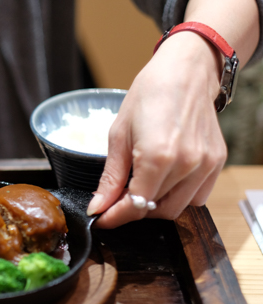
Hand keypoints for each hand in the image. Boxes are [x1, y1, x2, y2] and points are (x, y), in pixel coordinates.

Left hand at [87, 33, 227, 228]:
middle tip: (118, 197)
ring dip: (154, 205)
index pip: (135, 206)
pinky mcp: (216, 162)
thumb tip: (99, 207)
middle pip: (155, 211)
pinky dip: (178, 197)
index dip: (115, 217)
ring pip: (176, 208)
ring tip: (140, 185)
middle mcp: (186, 164)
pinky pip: (196, 197)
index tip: (102, 218)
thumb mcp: (118, 136)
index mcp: (157, 156)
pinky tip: (164, 179)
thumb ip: (111, 178)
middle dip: (132, 210)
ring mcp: (205, 164)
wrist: (185, 72)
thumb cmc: (148, 96)